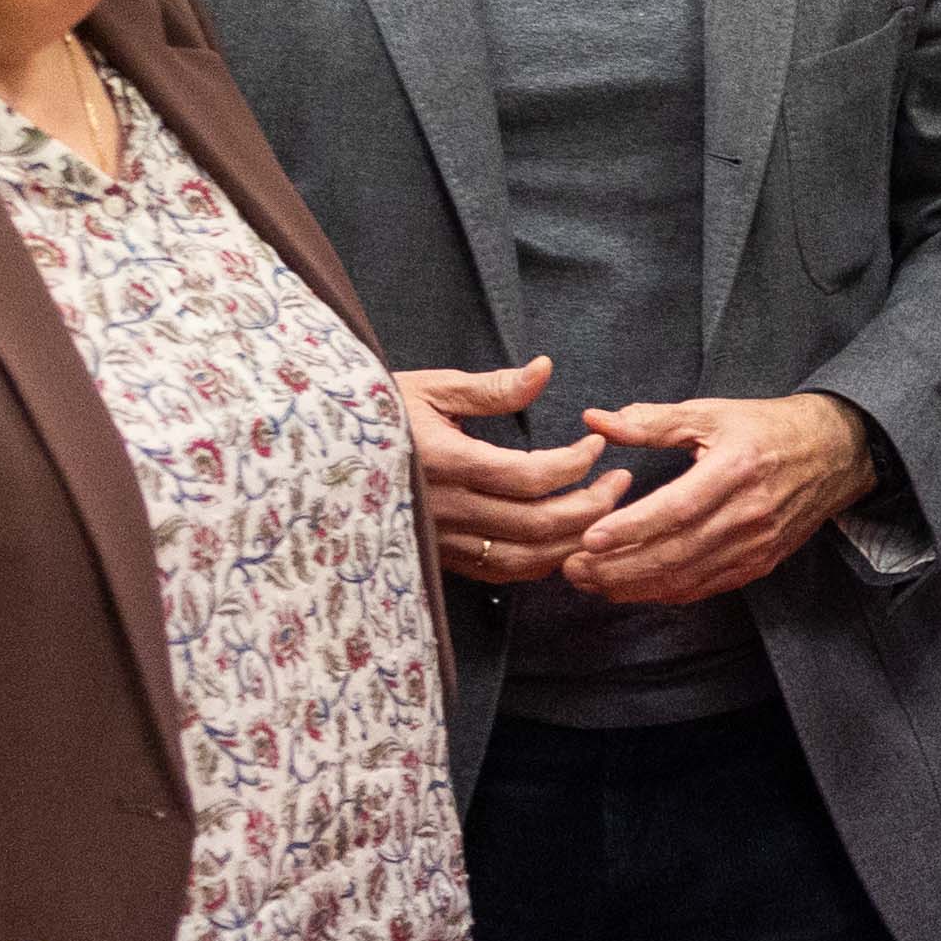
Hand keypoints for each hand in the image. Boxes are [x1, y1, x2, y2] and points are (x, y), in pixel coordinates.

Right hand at [395, 356, 628, 590]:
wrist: (320, 455)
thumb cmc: (376, 413)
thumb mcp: (429, 389)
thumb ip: (491, 388)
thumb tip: (544, 369)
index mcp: (445, 464)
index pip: (530, 477)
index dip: (574, 464)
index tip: (596, 444)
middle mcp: (444, 510)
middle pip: (537, 524)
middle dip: (591, 504)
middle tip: (620, 481)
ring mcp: (441, 540)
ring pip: (524, 558)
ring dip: (574, 539)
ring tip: (604, 509)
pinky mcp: (439, 557)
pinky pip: (500, 572)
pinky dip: (541, 561)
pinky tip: (564, 538)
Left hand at [559, 392, 881, 606]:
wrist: (834, 453)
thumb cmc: (766, 428)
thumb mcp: (711, 413)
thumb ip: (652, 421)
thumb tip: (596, 420)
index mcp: (736, 469)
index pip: (677, 508)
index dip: (632, 527)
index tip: (589, 538)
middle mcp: (749, 513)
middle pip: (676, 552)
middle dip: (618, 566)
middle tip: (571, 567)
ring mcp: (756, 544)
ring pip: (687, 577)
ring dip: (633, 585)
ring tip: (589, 581)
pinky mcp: (759, 563)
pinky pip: (705, 586)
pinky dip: (664, 592)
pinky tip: (631, 587)